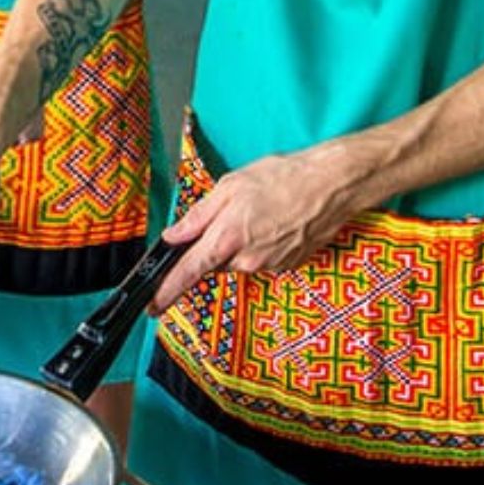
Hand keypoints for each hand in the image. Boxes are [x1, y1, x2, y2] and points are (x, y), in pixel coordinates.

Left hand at [148, 139, 377, 312]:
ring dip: (240, 241)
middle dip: (214, 245)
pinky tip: (276, 220)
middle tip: (232, 213)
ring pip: (239, 260)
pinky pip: (261, 259)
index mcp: (226, 238)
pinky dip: (261, 243)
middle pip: (214, 263)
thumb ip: (198, 216)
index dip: (167, 291)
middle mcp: (246, 260)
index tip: (153, 306)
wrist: (331, 185)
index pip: (188, 272)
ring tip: (260, 211)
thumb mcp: (230, 187)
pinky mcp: (288, 266)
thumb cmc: (282, 178)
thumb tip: (173, 236)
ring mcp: (269, 266)